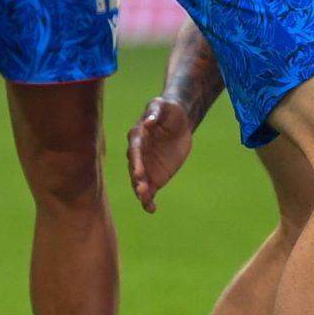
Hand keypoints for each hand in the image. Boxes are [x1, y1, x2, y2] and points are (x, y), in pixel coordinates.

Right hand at [126, 96, 196, 213]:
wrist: (179, 122)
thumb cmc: (168, 110)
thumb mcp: (162, 105)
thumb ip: (155, 112)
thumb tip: (148, 122)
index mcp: (138, 137)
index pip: (135, 151)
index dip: (136, 162)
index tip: (139, 172)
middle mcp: (138, 154)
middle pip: (134, 169)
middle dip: (137, 179)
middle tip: (141, 189)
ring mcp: (145, 167)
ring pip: (139, 182)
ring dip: (141, 192)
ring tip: (146, 200)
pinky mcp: (154, 177)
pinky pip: (149, 191)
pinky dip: (148, 201)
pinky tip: (151, 209)